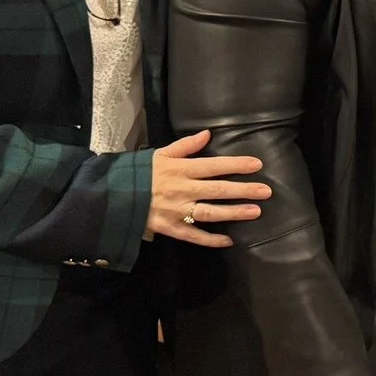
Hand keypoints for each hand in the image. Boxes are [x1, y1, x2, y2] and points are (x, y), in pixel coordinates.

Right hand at [147, 129, 270, 247]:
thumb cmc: (138, 173)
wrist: (109, 196)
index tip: (257, 164)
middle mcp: (181, 190)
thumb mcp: (159, 154)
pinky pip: (193, 236)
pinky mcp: (169, 228)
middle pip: (217, 190)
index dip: (236, 165)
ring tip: (256, 212)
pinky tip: (229, 241)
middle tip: (266, 191)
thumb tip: (208, 134)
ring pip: (209, 213)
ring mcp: (175, 211)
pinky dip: (211, 240)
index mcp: (179, 170)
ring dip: (234, 213)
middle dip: (243, 190)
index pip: (213, 166)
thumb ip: (185, 146)